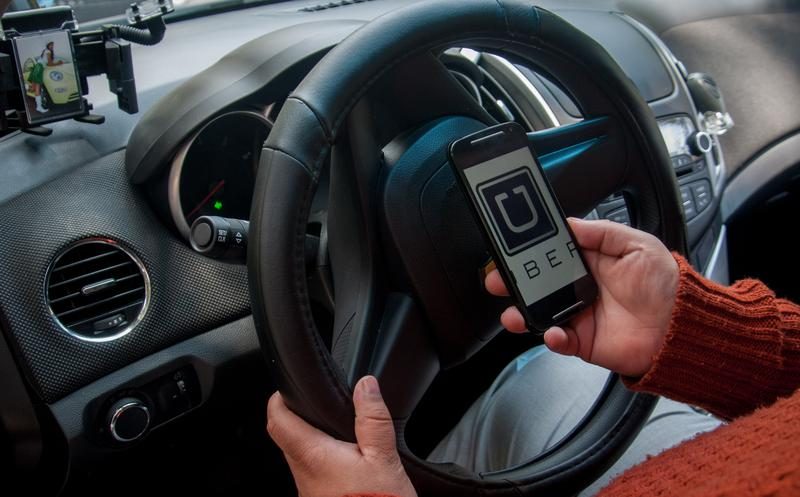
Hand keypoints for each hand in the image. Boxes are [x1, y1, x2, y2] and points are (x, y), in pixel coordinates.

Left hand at [267, 376, 416, 496]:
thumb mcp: (383, 458)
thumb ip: (372, 419)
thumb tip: (366, 386)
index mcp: (313, 456)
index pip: (277, 420)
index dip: (278, 400)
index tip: (287, 388)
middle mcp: (303, 476)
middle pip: (286, 439)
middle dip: (297, 419)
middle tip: (315, 405)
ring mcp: (309, 493)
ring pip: (299, 460)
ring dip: (312, 443)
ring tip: (336, 431)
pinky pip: (312, 477)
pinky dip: (323, 463)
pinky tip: (345, 462)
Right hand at [485, 218, 678, 376]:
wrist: (685, 326)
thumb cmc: (667, 284)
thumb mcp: (636, 243)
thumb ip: (601, 232)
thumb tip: (569, 224)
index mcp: (589, 262)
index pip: (551, 255)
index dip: (530, 253)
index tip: (511, 250)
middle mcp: (580, 288)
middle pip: (537, 284)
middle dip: (514, 282)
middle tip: (498, 279)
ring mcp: (580, 315)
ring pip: (540, 314)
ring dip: (522, 313)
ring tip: (513, 313)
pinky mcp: (585, 341)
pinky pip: (560, 340)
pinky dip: (552, 338)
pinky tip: (553, 332)